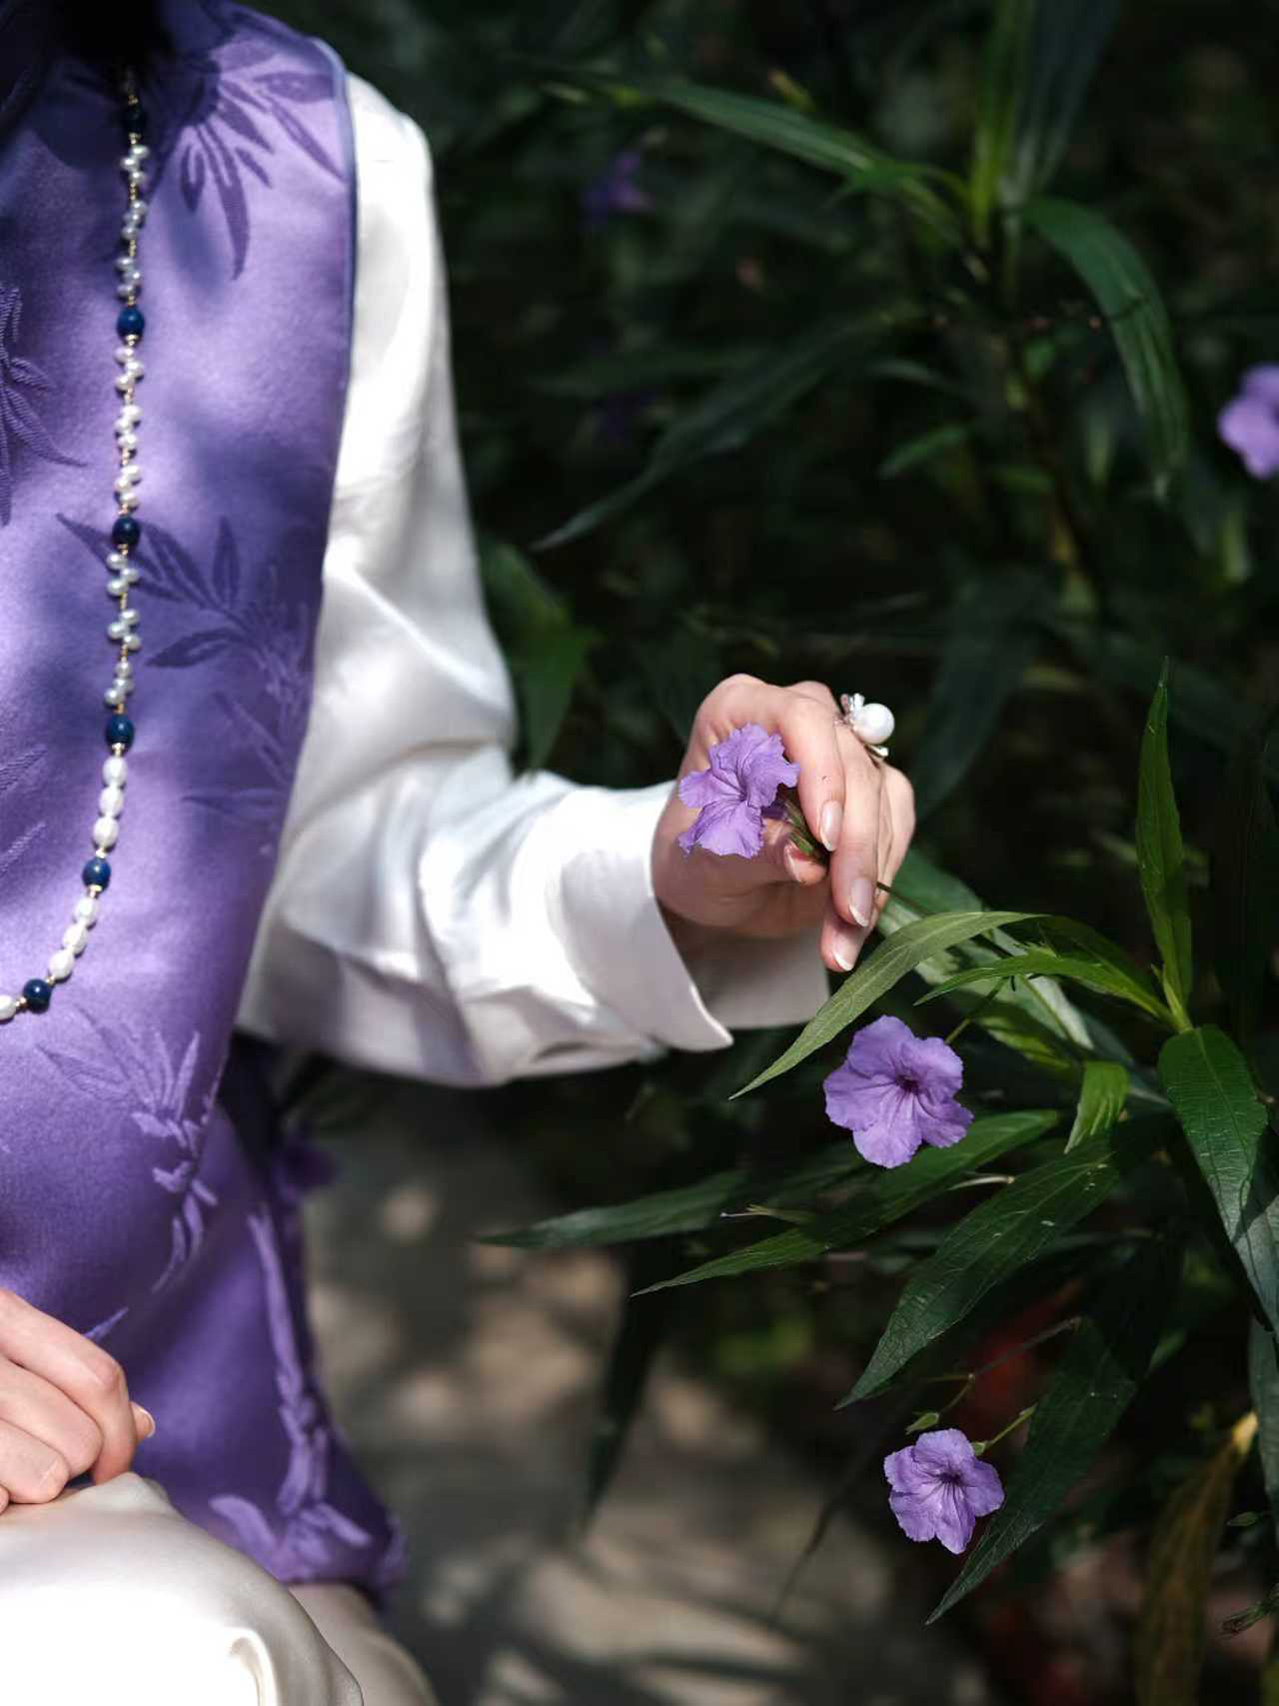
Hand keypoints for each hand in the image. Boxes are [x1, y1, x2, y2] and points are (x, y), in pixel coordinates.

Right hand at [0, 1289, 154, 1509]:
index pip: (99, 1378)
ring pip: (46, 1477)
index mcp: (3, 1314)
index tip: (114, 1466)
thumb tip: (145, 1424)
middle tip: (35, 1463)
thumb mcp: (11, 1358)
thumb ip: (75, 1382)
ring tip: (5, 1475)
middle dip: (70, 1466)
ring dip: (30, 1490)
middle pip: (80, 1438)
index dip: (119, 1431)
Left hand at [652, 675, 914, 973]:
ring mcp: (843, 754)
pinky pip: (895, 830)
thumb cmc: (693, 863)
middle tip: (846, 909)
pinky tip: (850, 930)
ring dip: (868, 874)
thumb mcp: (703, 865)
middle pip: (852, 763)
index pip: (798, 718)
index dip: (822, 773)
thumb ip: (749, 853)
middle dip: (855, 844)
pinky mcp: (874, 793)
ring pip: (883, 800)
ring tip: (840, 939)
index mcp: (740, 711)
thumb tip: (806, 862)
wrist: (714, 890)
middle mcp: (799, 720)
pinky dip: (876, 884)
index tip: (827, 838)